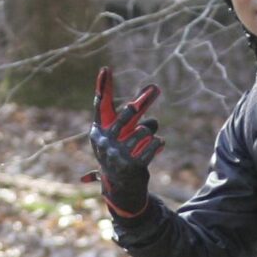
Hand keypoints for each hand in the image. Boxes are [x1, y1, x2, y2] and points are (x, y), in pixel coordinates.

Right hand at [87, 68, 160, 215]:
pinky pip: (155, 143)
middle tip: (155, 89)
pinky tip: (155, 148)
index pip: (101, 105)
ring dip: (150, 133)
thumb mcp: (123, 133)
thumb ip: (136, 111)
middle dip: (142, 103)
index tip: (106, 69)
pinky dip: (159, 143)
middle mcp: (104, 142)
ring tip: (144, 141)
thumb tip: (152, 88)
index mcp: (98, 132)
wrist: (121, 188)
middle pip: (128, 114)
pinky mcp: (133, 165)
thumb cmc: (122, 152)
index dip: (104, 86)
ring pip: (146, 130)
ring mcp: (118, 154)